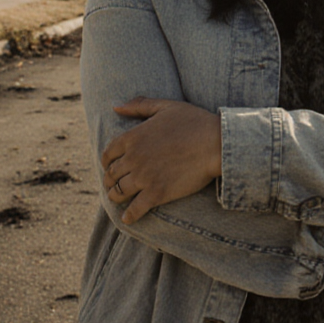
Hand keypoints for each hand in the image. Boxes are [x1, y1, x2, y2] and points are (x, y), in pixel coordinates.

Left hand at [101, 97, 222, 224]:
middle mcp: (134, 158)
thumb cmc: (194, 122)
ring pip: (119, 192)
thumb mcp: (165, 106)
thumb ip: (139, 105)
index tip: (111, 166)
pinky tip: (128, 218)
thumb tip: (115, 106)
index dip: (107, 162)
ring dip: (115, 197)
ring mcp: (144, 177)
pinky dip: (129, 215)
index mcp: (133, 137)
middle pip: (111, 174)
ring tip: (118, 200)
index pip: (108, 154)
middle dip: (110, 180)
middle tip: (113, 185)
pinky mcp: (157, 194)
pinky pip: (135, 208)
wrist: (216, 144)